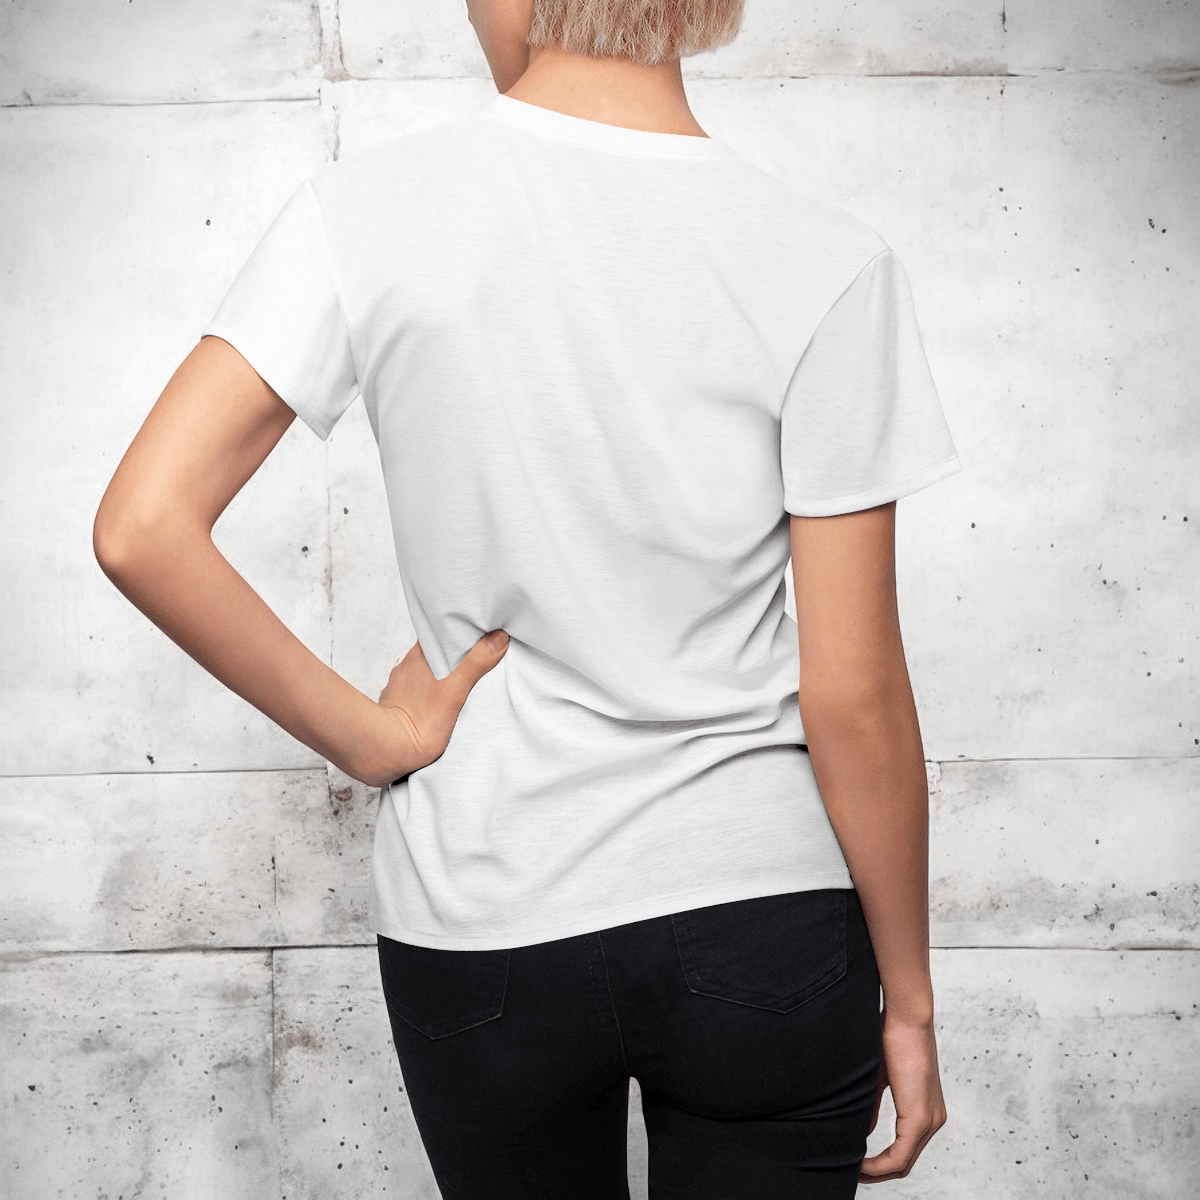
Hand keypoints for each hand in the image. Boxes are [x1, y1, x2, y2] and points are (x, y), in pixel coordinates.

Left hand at [357, 630, 509, 787]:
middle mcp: (405, 668)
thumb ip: (476, 664)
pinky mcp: (396, 705)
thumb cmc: (419, 723)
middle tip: (474, 660)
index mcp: (417, 656)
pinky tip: (438, 703)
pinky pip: (416, 692)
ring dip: (439, 676)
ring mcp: (399, 687)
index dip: (456, 633)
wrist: (388, 752)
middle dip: (451, 656)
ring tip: (459, 684)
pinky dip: (427, 694)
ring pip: (424, 673)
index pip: (439, 634)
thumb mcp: (455, 690)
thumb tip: (498, 638)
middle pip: (433, 653)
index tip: (476, 636)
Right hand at [859, 1006, 947, 1182]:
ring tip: (852, 1171)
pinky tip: (860, 1164)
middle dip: (876, 1173)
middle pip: (905, 1163)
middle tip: (851, 1173)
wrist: (906, 1015)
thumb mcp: (879, 1078)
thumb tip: (864, 1133)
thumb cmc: (892, 1035)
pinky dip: (879, 1165)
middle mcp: (933, 1119)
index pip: (905, 1150)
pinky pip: (900, 1156)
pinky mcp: (919, 1118)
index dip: (880, 1163)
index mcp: (925, 1108)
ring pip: (903, 1163)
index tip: (856, 1163)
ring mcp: (929, 1120)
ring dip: (876, 1172)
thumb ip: (872, 1107)